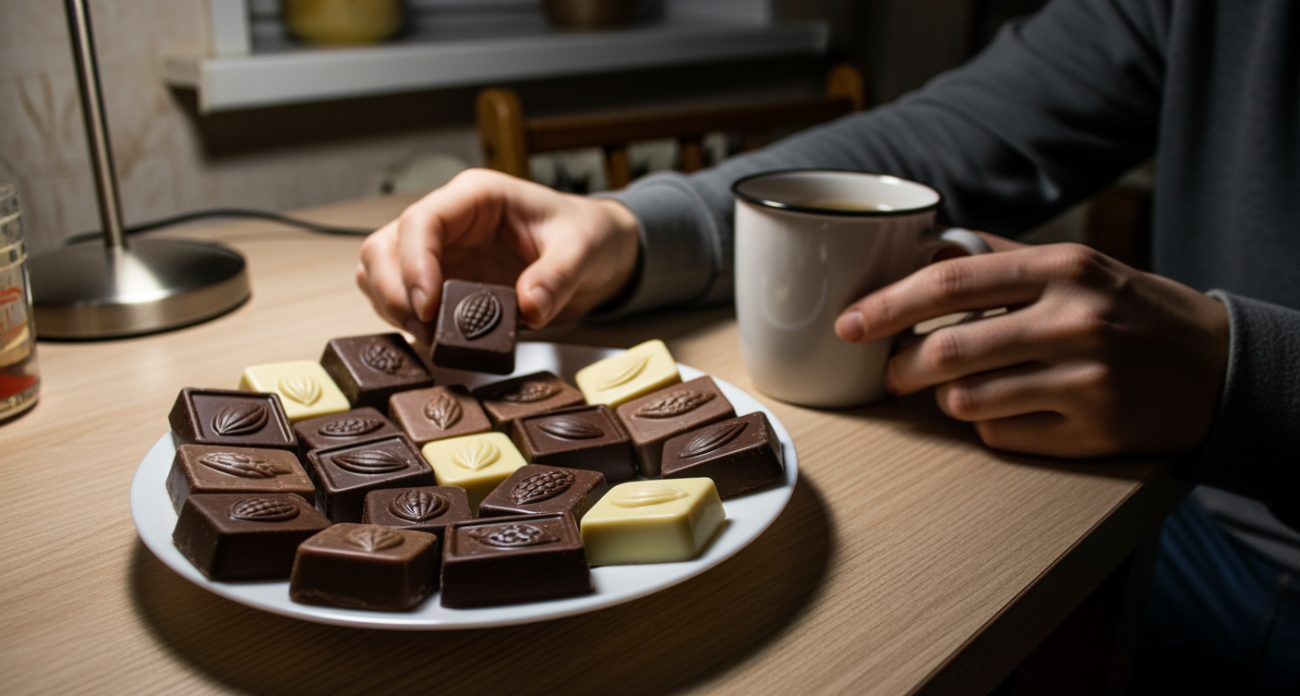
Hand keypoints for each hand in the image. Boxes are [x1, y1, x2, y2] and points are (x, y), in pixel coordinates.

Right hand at [356, 169, 639, 341]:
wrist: (599, 254)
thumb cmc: (588, 236)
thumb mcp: (583, 250)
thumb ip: (558, 277)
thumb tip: (529, 308)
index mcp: (476, 198)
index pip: (421, 220)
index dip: (414, 263)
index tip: (428, 307)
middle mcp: (450, 222)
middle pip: (385, 247)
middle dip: (393, 291)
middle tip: (424, 330)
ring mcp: (442, 253)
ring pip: (382, 273)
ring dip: (394, 309)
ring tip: (431, 339)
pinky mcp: (444, 284)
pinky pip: (404, 300)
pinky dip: (409, 323)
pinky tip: (436, 342)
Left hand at [834, 236, 1230, 457]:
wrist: (1219, 366)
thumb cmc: (1130, 311)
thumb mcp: (1077, 267)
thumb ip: (1000, 258)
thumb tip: (921, 254)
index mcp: (1063, 269)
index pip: (950, 284)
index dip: (887, 305)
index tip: (849, 324)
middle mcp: (1075, 321)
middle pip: (946, 352)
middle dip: (899, 368)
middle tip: (891, 372)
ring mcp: (1087, 381)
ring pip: (967, 402)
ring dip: (945, 400)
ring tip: (962, 389)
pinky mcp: (1095, 434)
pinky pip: (1001, 437)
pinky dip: (989, 427)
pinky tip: (1013, 411)